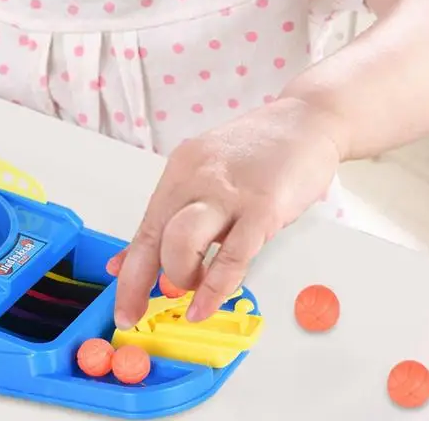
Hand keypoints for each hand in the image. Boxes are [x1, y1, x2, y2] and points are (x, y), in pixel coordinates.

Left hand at [108, 97, 346, 327]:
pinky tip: (206, 305)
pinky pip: (232, 256)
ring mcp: (228, 192)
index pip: (144, 228)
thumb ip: (175, 214)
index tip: (123, 308)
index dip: (129, 274)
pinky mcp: (263, 206)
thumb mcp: (206, 173)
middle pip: (154, 236)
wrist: (305, 120)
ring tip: (194, 286)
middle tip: (150, 305)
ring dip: (183, 276)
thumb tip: (135, 257)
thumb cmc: (258, 152)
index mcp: (179, 171)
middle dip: (142, 282)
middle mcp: (195, 178)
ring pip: (183, 241)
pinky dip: (215, 289)